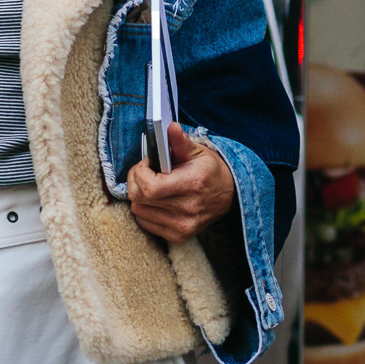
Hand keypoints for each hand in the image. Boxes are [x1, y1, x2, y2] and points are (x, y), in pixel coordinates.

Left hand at [127, 123, 235, 244]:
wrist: (229, 195)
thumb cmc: (210, 171)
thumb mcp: (198, 152)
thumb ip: (180, 142)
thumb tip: (170, 127)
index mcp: (192, 185)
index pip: (150, 187)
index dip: (139, 173)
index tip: (145, 164)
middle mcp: (188, 209)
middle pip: (140, 199)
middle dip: (135, 182)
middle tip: (144, 172)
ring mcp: (183, 226)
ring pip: (139, 211)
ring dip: (140, 196)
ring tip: (153, 186)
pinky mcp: (179, 236)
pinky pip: (145, 224)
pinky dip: (145, 210)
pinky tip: (157, 200)